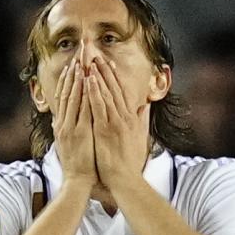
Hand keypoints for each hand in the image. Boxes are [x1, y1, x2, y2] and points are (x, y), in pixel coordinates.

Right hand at [51, 56, 96, 185]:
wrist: (77, 182)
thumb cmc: (78, 166)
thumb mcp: (70, 145)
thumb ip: (67, 130)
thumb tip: (62, 120)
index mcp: (62, 125)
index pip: (64, 97)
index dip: (68, 80)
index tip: (73, 65)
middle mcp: (63, 123)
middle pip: (67, 92)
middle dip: (72, 72)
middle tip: (77, 55)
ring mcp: (69, 127)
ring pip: (72, 97)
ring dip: (76, 78)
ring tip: (80, 61)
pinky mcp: (78, 132)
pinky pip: (81, 108)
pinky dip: (83, 93)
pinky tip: (86, 81)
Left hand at [88, 56, 150, 187]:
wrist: (126, 180)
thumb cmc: (130, 162)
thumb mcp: (140, 137)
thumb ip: (142, 120)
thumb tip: (144, 106)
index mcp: (130, 119)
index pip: (121, 93)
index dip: (114, 77)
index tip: (108, 64)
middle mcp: (124, 117)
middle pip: (114, 89)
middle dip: (104, 71)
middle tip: (96, 55)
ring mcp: (115, 122)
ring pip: (106, 94)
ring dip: (99, 76)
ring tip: (90, 62)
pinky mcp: (106, 130)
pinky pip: (99, 107)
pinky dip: (95, 92)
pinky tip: (89, 80)